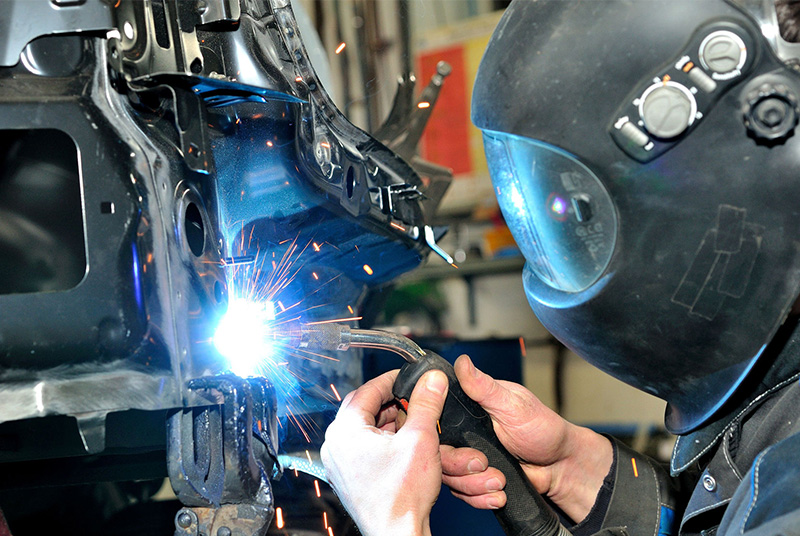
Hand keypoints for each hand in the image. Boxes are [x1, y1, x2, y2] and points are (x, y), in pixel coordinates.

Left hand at [320, 369, 448, 535]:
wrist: (398, 533)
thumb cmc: (402, 496)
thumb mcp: (420, 439)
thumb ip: (426, 403)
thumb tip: (432, 380)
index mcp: (345, 430)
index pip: (366, 390)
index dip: (391, 380)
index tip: (408, 376)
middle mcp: (335, 445)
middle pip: (363, 409)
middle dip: (391, 402)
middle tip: (414, 399)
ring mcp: (339, 464)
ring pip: (363, 430)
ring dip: (388, 422)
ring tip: (413, 423)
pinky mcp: (348, 478)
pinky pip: (362, 449)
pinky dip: (382, 441)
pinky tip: (404, 445)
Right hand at [441, 355, 612, 523]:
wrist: (560, 468)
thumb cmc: (543, 430)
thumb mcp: (514, 405)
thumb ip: (484, 387)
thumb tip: (463, 362)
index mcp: (470, 407)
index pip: (436, 417)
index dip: (438, 433)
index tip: (457, 443)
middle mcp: (465, 432)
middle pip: (439, 451)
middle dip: (460, 465)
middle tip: (483, 464)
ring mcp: (468, 457)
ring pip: (449, 475)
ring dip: (474, 483)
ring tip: (498, 480)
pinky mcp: (473, 479)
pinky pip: (461, 492)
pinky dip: (479, 496)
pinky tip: (497, 492)